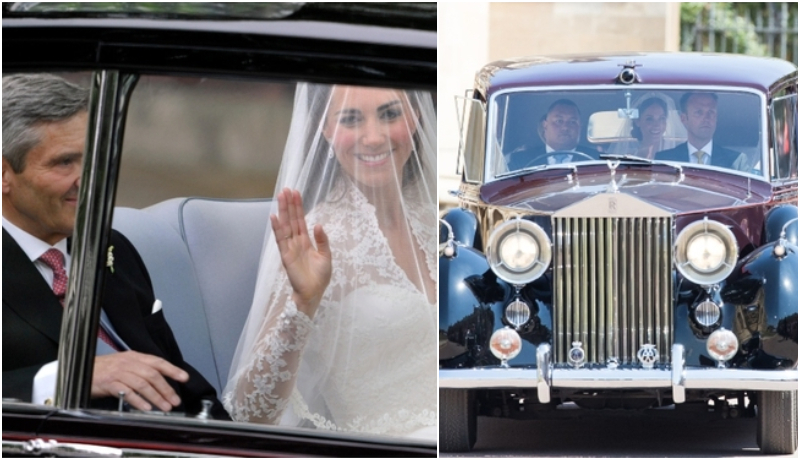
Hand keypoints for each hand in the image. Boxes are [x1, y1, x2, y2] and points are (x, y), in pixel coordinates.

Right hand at [91, 351, 188, 411]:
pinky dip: (138, 401)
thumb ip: (140, 369)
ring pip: (143, 384)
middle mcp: (128, 362)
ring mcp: (119, 372)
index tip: (184, 378)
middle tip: (175, 400)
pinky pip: (127, 392)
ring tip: (165, 407)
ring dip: (156, 397)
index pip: (157, 362)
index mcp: (134, 356)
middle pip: (152, 375)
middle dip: (166, 388)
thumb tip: (159, 381)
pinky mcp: (110, 383)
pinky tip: (146, 408)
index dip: (172, 369)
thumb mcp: (123, 364)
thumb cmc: (103, 369)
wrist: (79, 370)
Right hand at [270, 188, 331, 317]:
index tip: (296, 193)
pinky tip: (274, 217)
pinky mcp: (286, 255)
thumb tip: (318, 224)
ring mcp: (290, 247)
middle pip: (292, 219)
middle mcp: (296, 242)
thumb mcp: (326, 256)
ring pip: (285, 225)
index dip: (298, 207)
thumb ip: (322, 240)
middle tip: (287, 189)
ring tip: (281, 196)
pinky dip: (277, 228)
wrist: (313, 293)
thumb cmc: (320, 277)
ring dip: (283, 211)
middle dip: (289, 204)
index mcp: (305, 241)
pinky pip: (281, 239)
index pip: (301, 220)